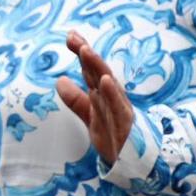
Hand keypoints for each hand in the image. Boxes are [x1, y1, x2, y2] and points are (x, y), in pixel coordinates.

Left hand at [58, 31, 134, 166]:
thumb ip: (76, 100)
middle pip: (99, 71)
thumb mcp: (91, 116)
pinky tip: (106, 80)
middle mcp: (112, 98)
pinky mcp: (125, 125)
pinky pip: (118, 107)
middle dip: (87, 54)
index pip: (91, 69)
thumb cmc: (115, 135)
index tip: (71, 35)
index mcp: (104, 94)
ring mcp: (119, 109)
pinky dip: (112, 93)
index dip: (82, 52)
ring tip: (85, 50)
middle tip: (74, 37)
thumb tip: (59, 80)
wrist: (135, 161)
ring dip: (97, 66)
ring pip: (108, 84)